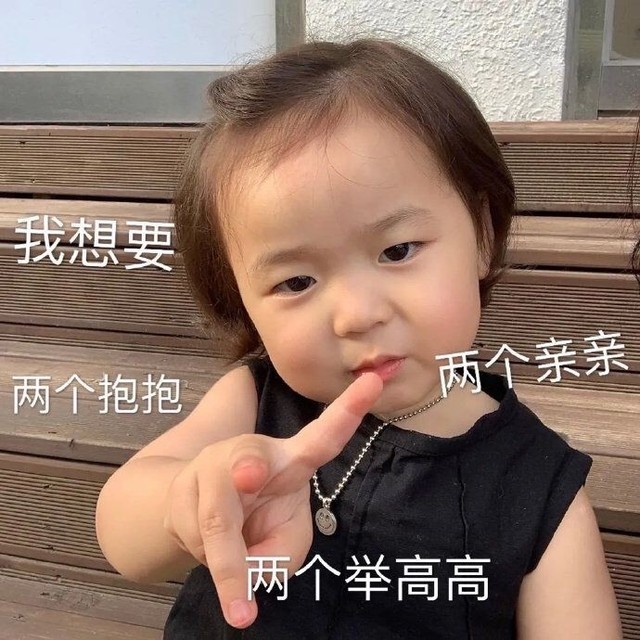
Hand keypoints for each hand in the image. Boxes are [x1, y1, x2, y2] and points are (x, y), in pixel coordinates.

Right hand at [162, 371, 383, 628]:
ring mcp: (209, 470)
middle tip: (249, 472)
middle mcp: (249, 457)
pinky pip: (194, 540)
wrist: (193, 513)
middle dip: (245, 465)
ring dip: (227, 564)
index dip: (348, 410)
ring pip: (215, 518)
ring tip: (241, 614)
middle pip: (248, 459)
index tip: (373, 381)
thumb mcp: (286, 545)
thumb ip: (283, 555)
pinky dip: (211, 571)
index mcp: (291, 461)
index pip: (324, 436)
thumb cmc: (257, 522)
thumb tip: (251, 560)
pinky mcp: (178, 493)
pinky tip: (216, 569)